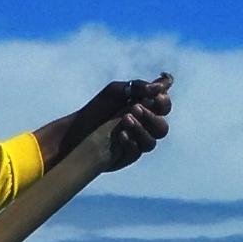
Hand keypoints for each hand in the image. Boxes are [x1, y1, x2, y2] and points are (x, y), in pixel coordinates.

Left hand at [47, 72, 171, 170]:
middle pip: (162, 127)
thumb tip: (162, 85)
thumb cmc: (97, 108)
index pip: (164, 105)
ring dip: (141, 129)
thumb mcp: (115, 91)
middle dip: (151, 117)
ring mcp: (138, 143)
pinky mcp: (129, 156)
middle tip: (134, 108)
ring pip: (152, 142)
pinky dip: (130, 142)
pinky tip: (120, 134)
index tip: (153, 95)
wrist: (79, 130)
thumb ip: (137, 86)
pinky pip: (137, 152)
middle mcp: (145, 127)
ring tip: (125, 119)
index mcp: (146, 108)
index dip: (163, 101)